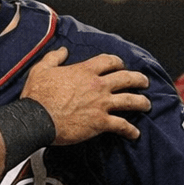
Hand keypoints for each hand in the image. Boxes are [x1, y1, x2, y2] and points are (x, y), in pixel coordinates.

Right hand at [20, 47, 149, 143]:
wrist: (36, 119)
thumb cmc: (37, 95)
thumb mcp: (42, 69)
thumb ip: (54, 57)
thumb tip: (63, 50)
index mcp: (85, 71)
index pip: (109, 61)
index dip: (118, 62)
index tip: (121, 65)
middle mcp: (98, 85)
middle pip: (126, 78)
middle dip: (138, 79)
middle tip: (144, 82)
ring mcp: (101, 104)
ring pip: (130, 100)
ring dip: (142, 102)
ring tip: (147, 104)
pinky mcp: (100, 122)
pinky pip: (122, 125)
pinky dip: (130, 130)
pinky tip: (135, 133)